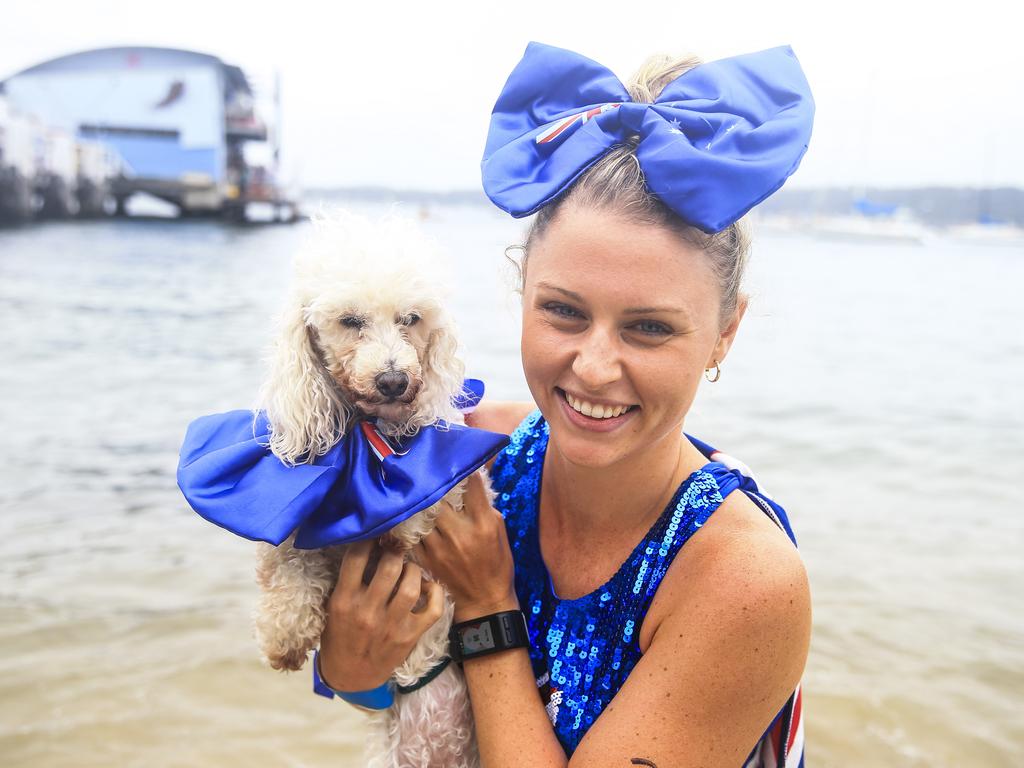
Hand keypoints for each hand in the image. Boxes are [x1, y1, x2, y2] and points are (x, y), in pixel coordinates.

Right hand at [318, 539, 444, 691]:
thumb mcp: (334, 606)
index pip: (356, 558)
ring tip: (409, 568)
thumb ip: (349, 580)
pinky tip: (428, 587)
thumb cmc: (340, 635)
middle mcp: (367, 611)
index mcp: (344, 600)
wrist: (350, 675)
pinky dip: (435, 593)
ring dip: (413, 570)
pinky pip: (432, 609)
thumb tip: (369, 546)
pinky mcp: (410, 636)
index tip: (376, 534)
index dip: (368, 539)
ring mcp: (391, 625)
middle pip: (389, 567)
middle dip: (395, 551)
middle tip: (396, 548)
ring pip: (411, 585)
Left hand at [412, 471, 518, 622]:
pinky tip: (412, 518)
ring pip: (421, 514)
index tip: (460, 467)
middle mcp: (460, 533)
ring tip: (417, 496)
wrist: (484, 600)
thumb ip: (485, 508)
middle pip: (439, 498)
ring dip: (421, 505)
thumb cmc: (496, 564)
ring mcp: (440, 547)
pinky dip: (412, 525)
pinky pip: (413, 534)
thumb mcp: (500, 532)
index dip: (465, 474)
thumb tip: (472, 484)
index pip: (471, 488)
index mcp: (483, 524)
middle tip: (432, 481)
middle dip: (436, 488)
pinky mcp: (426, 559)